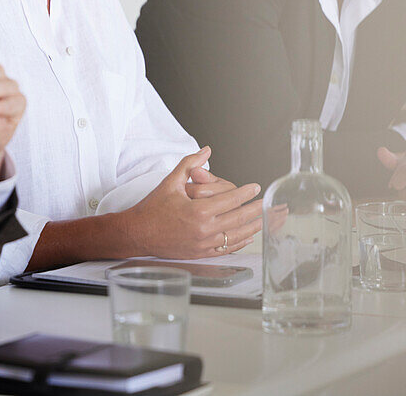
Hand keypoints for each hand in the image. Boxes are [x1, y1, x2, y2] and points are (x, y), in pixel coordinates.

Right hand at [122, 149, 262, 258]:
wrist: (138, 233)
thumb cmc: (153, 208)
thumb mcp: (171, 182)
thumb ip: (190, 164)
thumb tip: (206, 151)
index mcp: (198, 210)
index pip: (231, 200)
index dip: (246, 193)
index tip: (255, 188)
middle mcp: (203, 229)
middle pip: (239, 219)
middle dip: (256, 210)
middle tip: (267, 204)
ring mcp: (203, 244)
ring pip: (236, 236)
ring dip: (252, 228)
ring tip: (263, 220)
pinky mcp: (201, 254)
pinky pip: (226, 248)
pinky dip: (239, 242)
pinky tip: (246, 237)